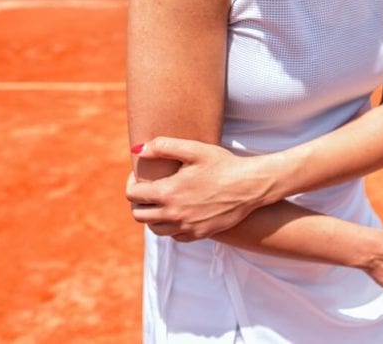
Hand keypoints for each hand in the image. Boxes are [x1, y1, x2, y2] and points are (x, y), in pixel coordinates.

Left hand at [125, 137, 274, 241]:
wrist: (250, 186)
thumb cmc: (224, 164)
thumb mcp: (195, 149)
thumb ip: (163, 146)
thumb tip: (137, 150)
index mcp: (168, 192)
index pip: (132, 194)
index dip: (131, 182)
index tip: (140, 175)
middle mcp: (174, 214)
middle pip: (139, 215)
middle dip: (138, 201)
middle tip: (148, 189)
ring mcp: (186, 227)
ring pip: (154, 228)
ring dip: (152, 215)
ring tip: (161, 201)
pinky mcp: (199, 234)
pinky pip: (174, 236)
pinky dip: (171, 226)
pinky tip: (179, 212)